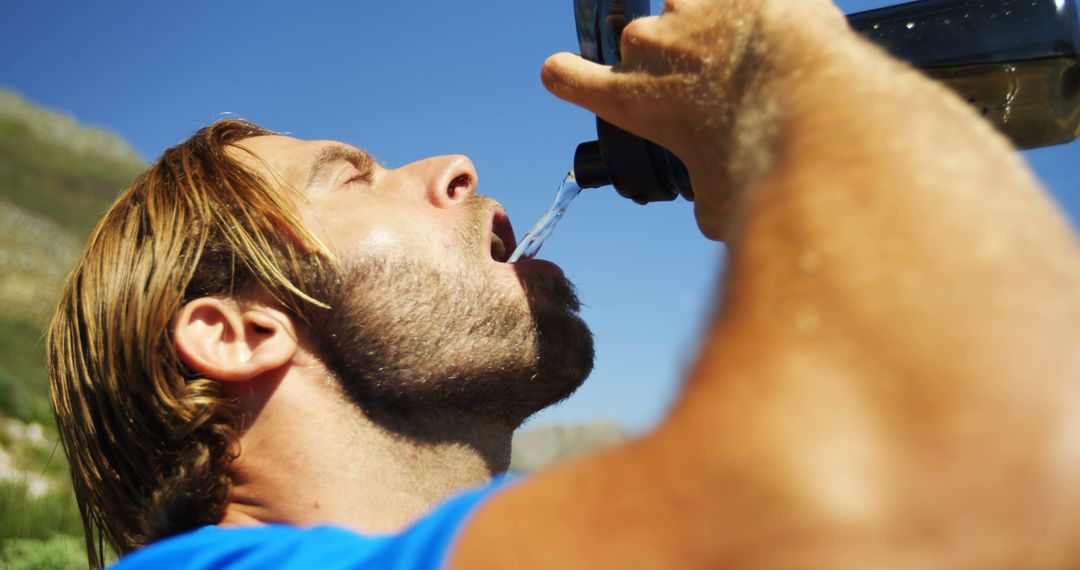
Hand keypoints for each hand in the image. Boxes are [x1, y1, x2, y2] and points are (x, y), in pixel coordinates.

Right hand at [541, 0, 848, 239]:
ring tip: (757, 65)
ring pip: (688, 13)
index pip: (565, 75)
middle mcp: (648, 44)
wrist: (816, 93)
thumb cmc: (759, 150)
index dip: (567, 76)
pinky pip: (736, 0)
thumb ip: (704, 202)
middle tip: (717, 93)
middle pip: (641, 49)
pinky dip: (755, 15)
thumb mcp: (721, 202)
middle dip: (674, 66)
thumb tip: (716, 215)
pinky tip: (783, 40)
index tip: (568, 74)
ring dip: (713, 32)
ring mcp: (690, 5)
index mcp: (630, 97)